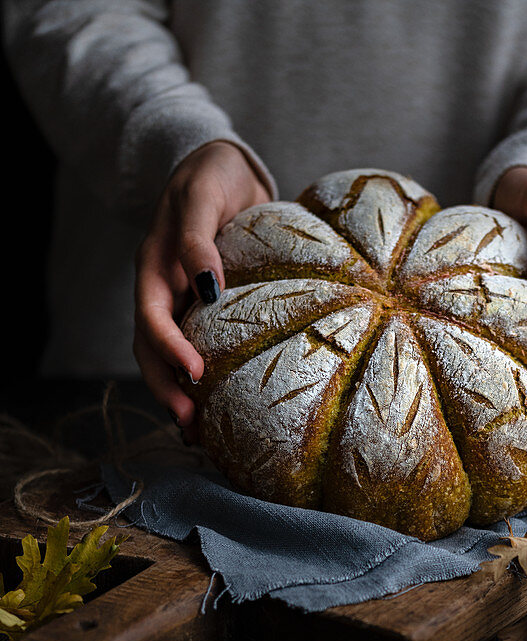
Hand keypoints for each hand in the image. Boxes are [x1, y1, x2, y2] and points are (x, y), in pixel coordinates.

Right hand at [134, 141, 271, 438]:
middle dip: (167, 389)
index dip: (170, 349)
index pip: (152, 317)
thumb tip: (208, 288)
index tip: (197, 375)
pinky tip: (211, 407)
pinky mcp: (198, 309)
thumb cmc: (212, 177)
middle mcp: (160, 289)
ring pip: (164, 357)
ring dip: (177, 394)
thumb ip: (200, 239)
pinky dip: (195, 380)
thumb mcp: (203, 196)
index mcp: (154, 265)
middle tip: (191, 425)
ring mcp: (176, 301)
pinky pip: (191, 349)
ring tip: (197, 432)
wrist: (224, 169)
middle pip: (150, 350)